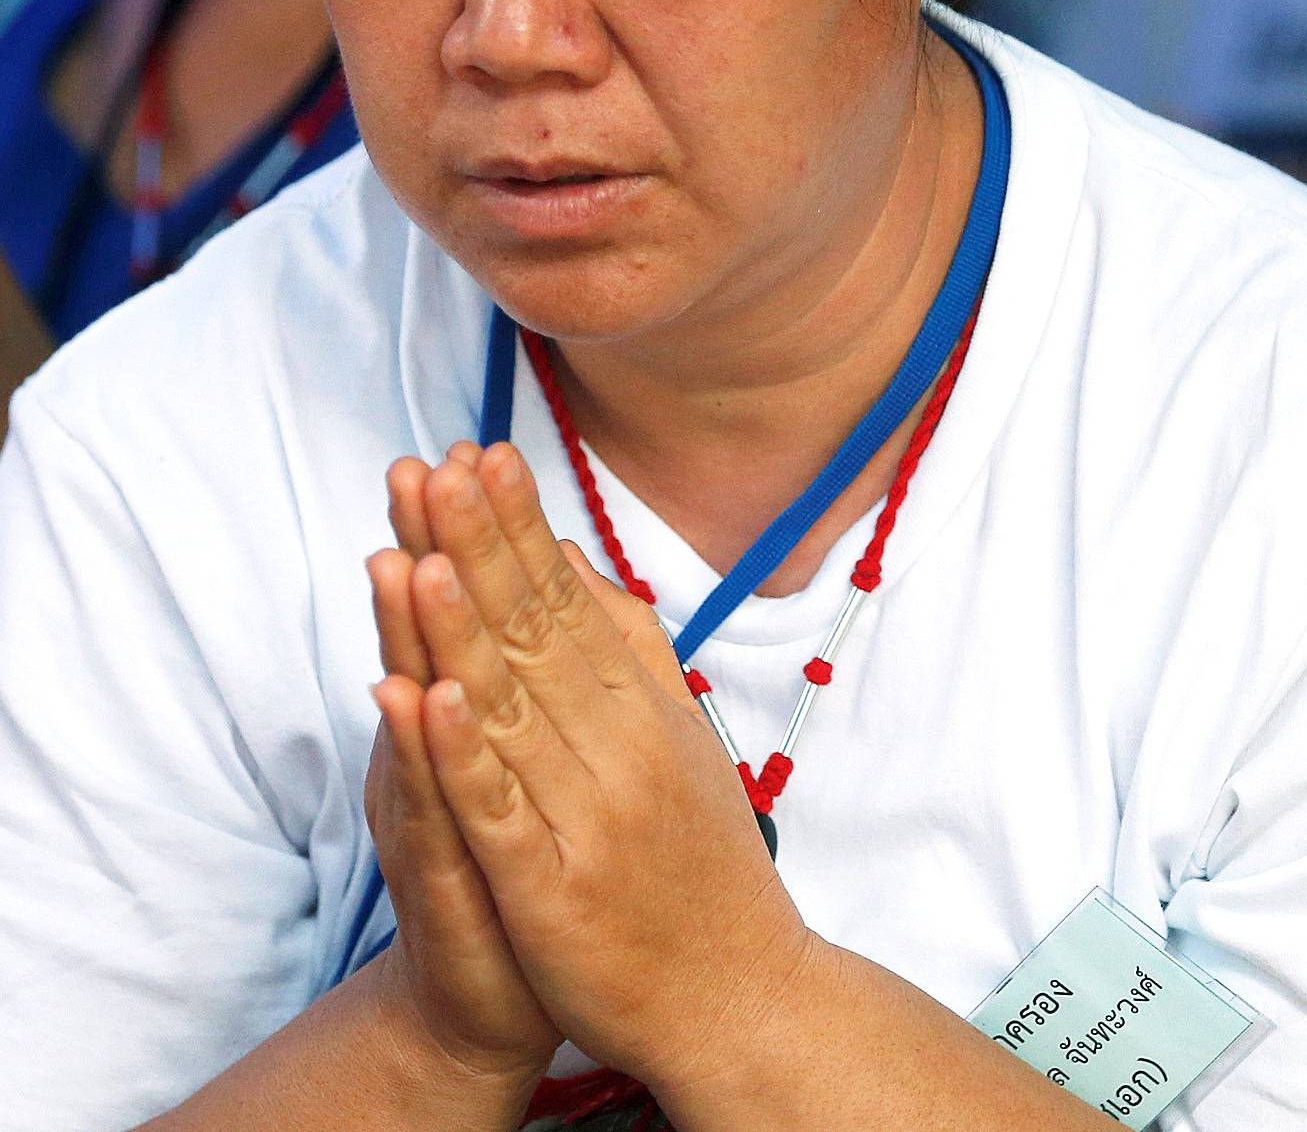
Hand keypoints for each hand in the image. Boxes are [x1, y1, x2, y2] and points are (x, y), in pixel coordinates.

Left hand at [396, 440, 810, 1092]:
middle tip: (439, 468)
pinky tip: (429, 702)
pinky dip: (465, 757)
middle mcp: (620, 745)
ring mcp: (588, 816)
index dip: (517, 528)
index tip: (480, 454)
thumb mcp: (677, 733)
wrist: (740, 994)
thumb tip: (570, 557)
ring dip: (466, 630)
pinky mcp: (555, 891)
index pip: (567, 600)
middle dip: (483, 549)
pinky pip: (502, 814)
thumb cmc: (700, 860)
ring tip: (423, 554)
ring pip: (515, 709)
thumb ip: (626, 643)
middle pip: (535, 635)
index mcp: (642, 705)